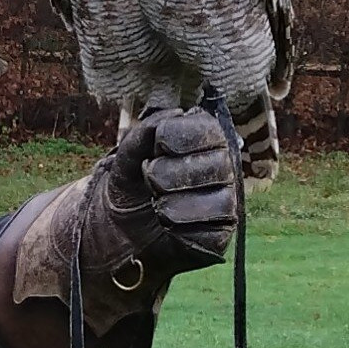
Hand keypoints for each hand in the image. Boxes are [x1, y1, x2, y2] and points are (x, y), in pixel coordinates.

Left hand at [107, 107, 236, 269]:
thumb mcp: (128, 154)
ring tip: (156, 202)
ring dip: (172, 203)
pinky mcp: (221, 235)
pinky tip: (166, 224)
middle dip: (169, 173)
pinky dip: (180, 228)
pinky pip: (213, 232)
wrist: (121, 229)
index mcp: (204, 138)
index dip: (176, 135)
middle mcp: (223, 166)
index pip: (208, 128)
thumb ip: (147, 130)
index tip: (157, 146)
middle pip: (218, 164)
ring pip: (221, 200)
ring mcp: (227, 201)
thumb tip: (178, 112)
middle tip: (150, 178)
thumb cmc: (132, 184)